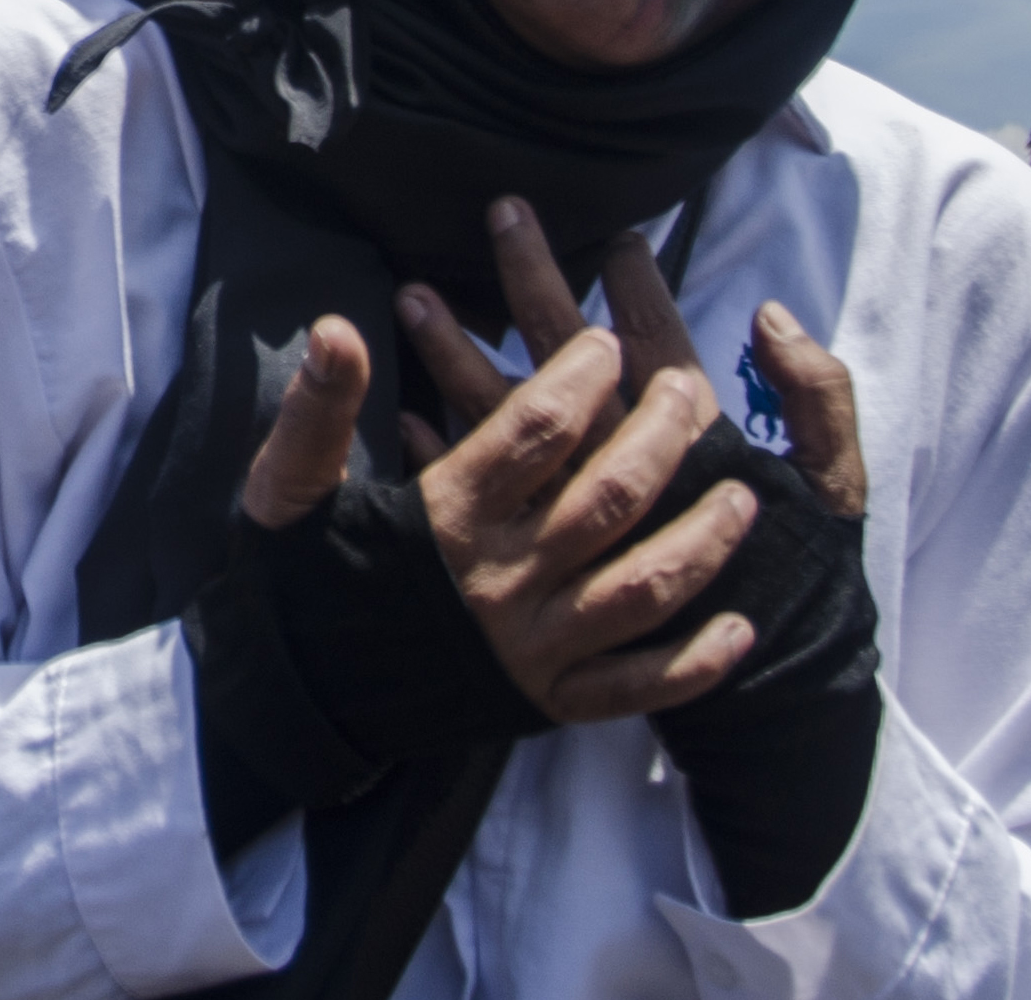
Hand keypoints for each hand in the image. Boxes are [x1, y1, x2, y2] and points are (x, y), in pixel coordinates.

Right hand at [236, 199, 779, 724]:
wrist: (294, 698)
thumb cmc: (297, 579)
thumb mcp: (289, 484)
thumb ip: (319, 407)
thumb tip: (334, 327)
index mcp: (441, 521)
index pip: (530, 433)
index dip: (577, 380)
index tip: (608, 343)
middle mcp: (497, 583)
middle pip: (605, 499)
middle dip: (659, 437)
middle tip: (686, 391)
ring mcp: (530, 649)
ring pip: (641, 588)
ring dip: (701, 541)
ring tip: (742, 496)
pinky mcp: (546, 702)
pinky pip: (637, 687)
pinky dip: (693, 662)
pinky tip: (737, 629)